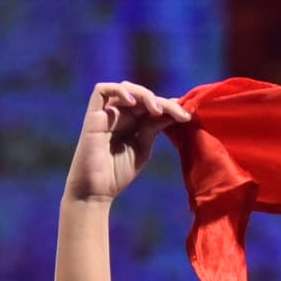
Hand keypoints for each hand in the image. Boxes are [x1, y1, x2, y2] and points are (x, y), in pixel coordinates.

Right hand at [64, 81, 190, 204]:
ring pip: (126, 89)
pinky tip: (133, 102)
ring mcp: (107, 114)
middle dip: (164, 102)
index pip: (153, 106)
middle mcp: (121, 115)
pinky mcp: (93, 116)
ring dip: (145, 95)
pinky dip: (119, 90)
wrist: (96, 191)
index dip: (170, 106)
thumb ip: (152, 130)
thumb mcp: (142, 149)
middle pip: (144, 96)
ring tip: (157, 110)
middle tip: (180, 114)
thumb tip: (169, 113)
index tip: (187, 116)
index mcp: (134, 123)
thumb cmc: (117, 174)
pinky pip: (101, 91)